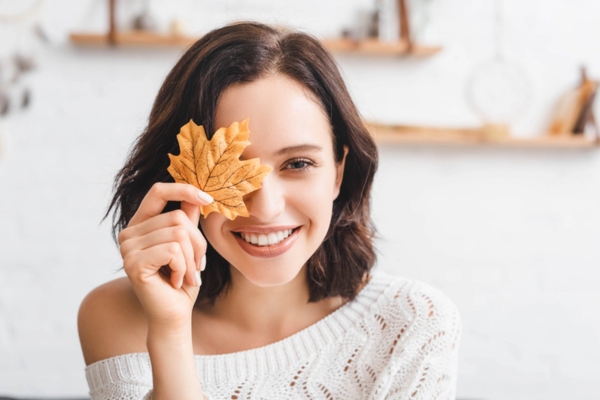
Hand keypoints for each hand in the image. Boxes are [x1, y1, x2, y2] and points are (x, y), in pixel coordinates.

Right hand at [118, 182, 212, 330]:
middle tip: (197, 266)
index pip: (158, 191)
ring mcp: (128, 249)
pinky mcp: (134, 264)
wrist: (174, 315)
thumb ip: (188, 219)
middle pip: (176, 217)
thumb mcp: (189, 245)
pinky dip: (183, 267)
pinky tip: (177, 281)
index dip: (184, 189)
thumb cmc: (182, 280)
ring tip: (186, 275)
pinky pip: (173, 251)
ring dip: (191, 259)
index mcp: (140, 224)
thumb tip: (196, 194)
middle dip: (197, 243)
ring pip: (177, 234)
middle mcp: (129, 234)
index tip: (208, 198)